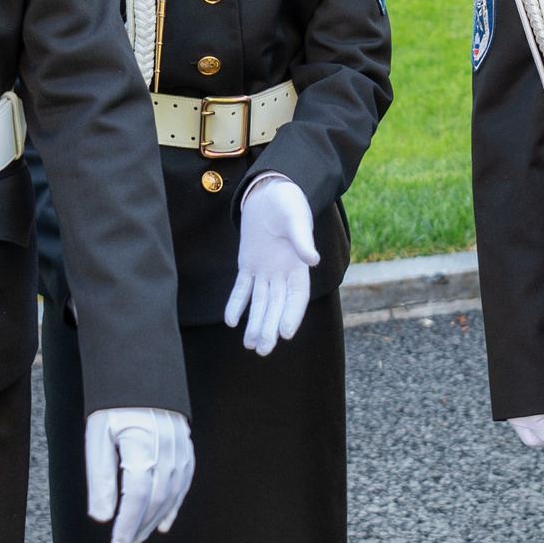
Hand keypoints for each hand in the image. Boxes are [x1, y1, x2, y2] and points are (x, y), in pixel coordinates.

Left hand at [85, 407, 193, 542]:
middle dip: (140, 527)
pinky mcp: (186, 446)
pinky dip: (175, 504)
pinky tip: (165, 520)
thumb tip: (102, 518)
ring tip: (141, 537)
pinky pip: (185, 481)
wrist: (140, 372)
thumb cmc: (113, 405)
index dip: (127, 525)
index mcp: (141, 447)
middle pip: (156, 500)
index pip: (136, 498)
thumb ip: (100, 478)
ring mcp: (180, 448)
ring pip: (172, 494)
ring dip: (156, 519)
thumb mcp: (97, 437)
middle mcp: (166, 450)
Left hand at [226, 176, 317, 355]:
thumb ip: (302, 240)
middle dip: (270, 328)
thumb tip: (312, 260)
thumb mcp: (297, 219)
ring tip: (250, 345)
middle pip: (277, 306)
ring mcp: (265, 271)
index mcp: (298, 266)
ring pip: (260, 302)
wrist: (271, 193)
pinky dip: (237, 304)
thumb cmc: (289, 203)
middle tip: (263, 350)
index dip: (292, 315)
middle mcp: (283, 273)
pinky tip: (231, 321)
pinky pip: (242, 288)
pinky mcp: (248, 265)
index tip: (286, 334)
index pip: (297, 296)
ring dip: (255, 323)